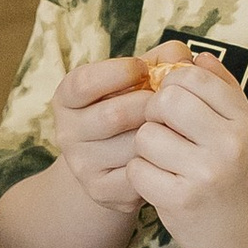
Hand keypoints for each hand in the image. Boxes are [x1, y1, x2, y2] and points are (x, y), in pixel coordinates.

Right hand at [51, 54, 160, 223]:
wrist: (114, 162)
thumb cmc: (131, 109)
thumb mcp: (136, 80)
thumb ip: (159, 61)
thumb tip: (182, 56)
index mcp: (66, 99)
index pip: (84, 83)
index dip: (118, 72)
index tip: (143, 68)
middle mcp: (65, 133)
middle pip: (113, 116)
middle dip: (149, 105)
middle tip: (168, 103)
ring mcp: (81, 165)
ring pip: (131, 146)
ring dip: (159, 134)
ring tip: (172, 126)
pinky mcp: (101, 191)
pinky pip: (139, 173)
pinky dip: (160, 160)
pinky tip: (168, 151)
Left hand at [125, 56, 247, 247]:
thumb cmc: (247, 183)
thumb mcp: (247, 133)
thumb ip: (224, 91)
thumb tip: (197, 55)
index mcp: (245, 121)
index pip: (193, 76)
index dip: (172, 86)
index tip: (174, 107)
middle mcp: (229, 144)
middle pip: (165, 101)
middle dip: (154, 114)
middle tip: (163, 133)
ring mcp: (205, 173)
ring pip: (146, 135)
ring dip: (146, 148)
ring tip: (164, 163)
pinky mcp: (181, 201)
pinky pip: (138, 169)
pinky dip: (142, 175)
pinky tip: (159, 183)